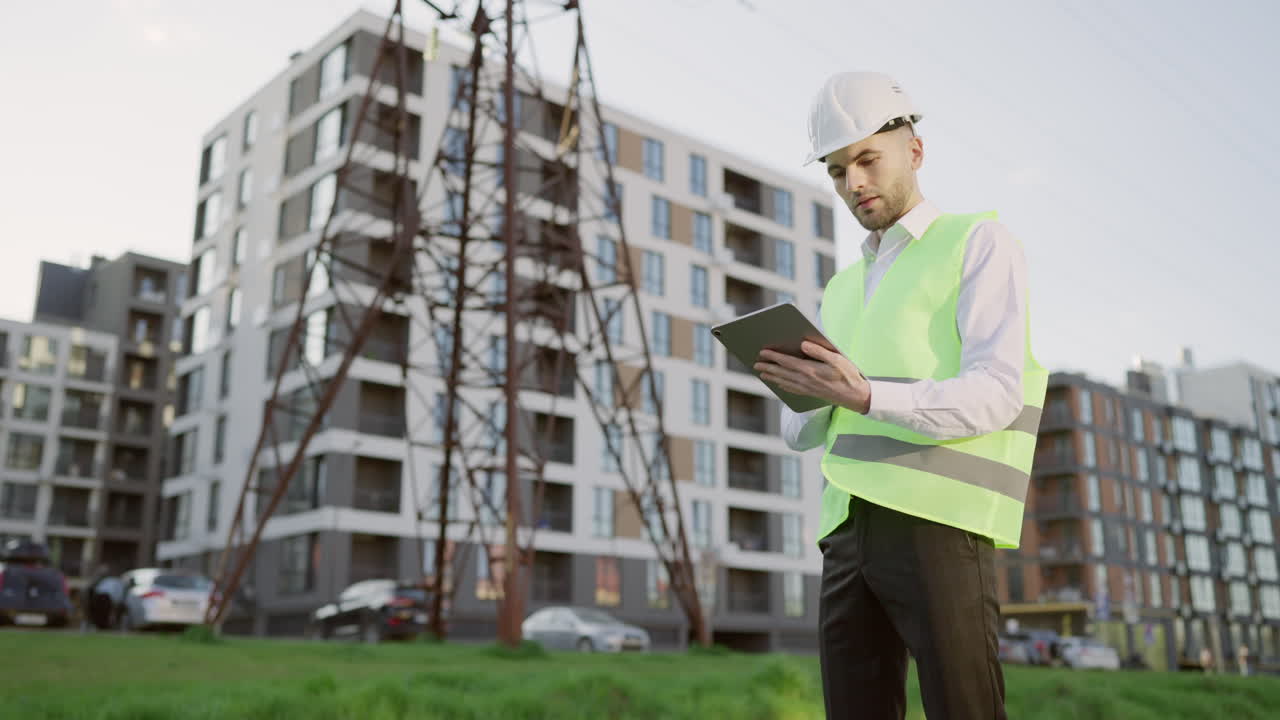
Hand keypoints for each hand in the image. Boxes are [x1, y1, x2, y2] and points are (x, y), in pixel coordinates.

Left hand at [753, 341, 871, 413]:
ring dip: (772, 377)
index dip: (773, 356)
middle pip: (782, 372)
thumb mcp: (837, 359)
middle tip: (755, 363)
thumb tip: (802, 344)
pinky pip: (792, 389)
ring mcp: (807, 388)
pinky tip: (779, 384)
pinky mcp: (811, 393)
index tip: (762, 351)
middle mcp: (805, 380)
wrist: (856, 396)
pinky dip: (783, 386)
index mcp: (810, 370)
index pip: (786, 362)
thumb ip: (818, 351)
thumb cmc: (848, 375)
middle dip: (768, 367)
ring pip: (784, 382)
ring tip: (762, 373)